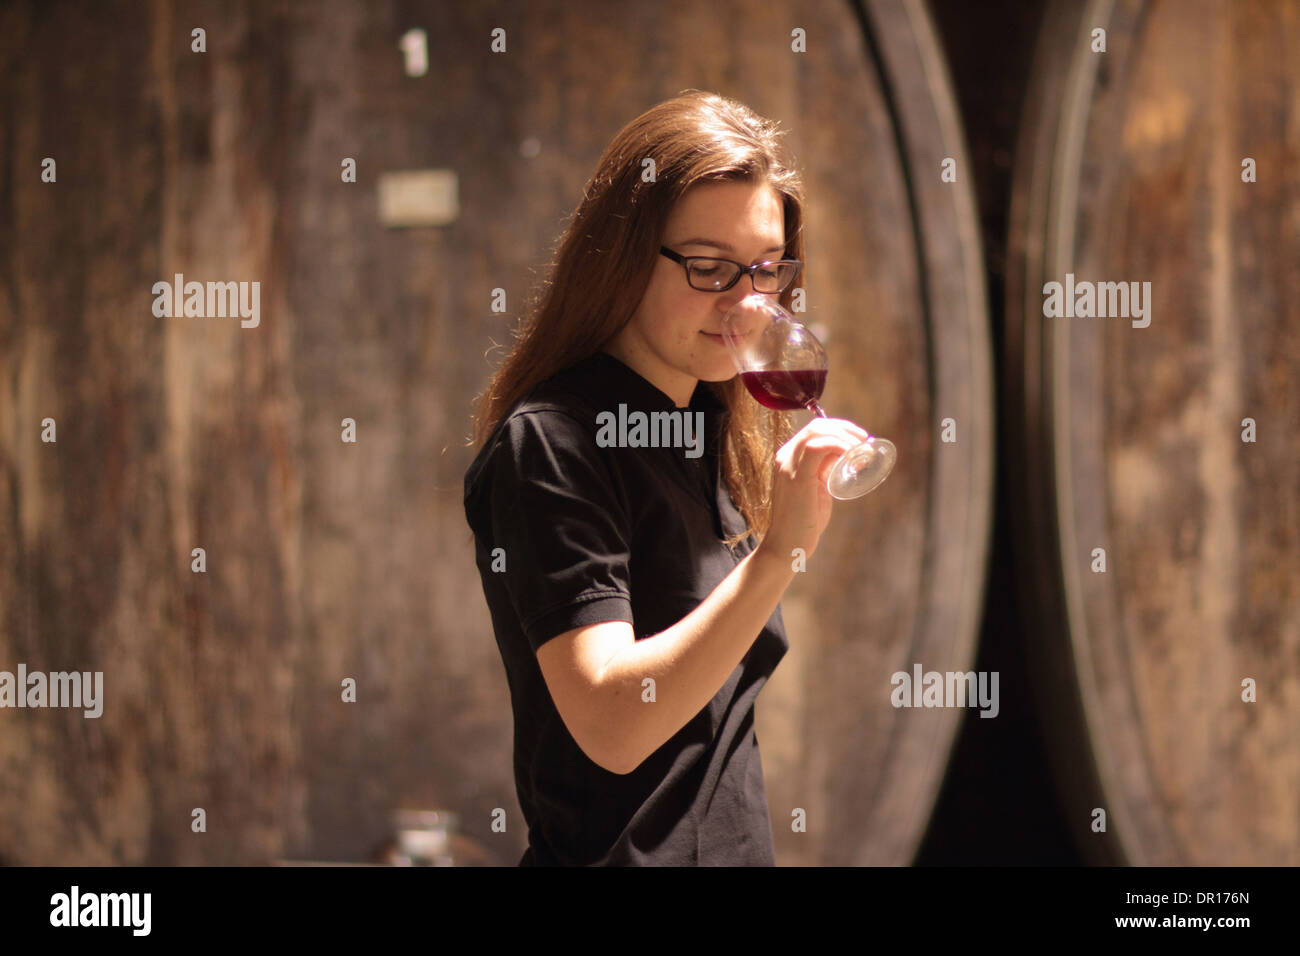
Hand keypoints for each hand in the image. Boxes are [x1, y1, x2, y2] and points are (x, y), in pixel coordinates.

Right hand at [758, 417, 870, 562]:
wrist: (787, 545)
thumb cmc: (804, 520)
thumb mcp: (818, 488)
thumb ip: (825, 471)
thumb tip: (845, 457)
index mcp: (789, 458)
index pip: (814, 430)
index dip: (839, 428)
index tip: (859, 438)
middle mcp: (784, 457)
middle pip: (816, 426)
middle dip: (844, 428)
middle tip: (865, 440)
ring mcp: (788, 466)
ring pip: (816, 432)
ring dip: (844, 436)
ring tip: (862, 448)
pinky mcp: (796, 477)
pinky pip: (817, 448)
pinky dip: (838, 445)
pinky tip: (851, 453)